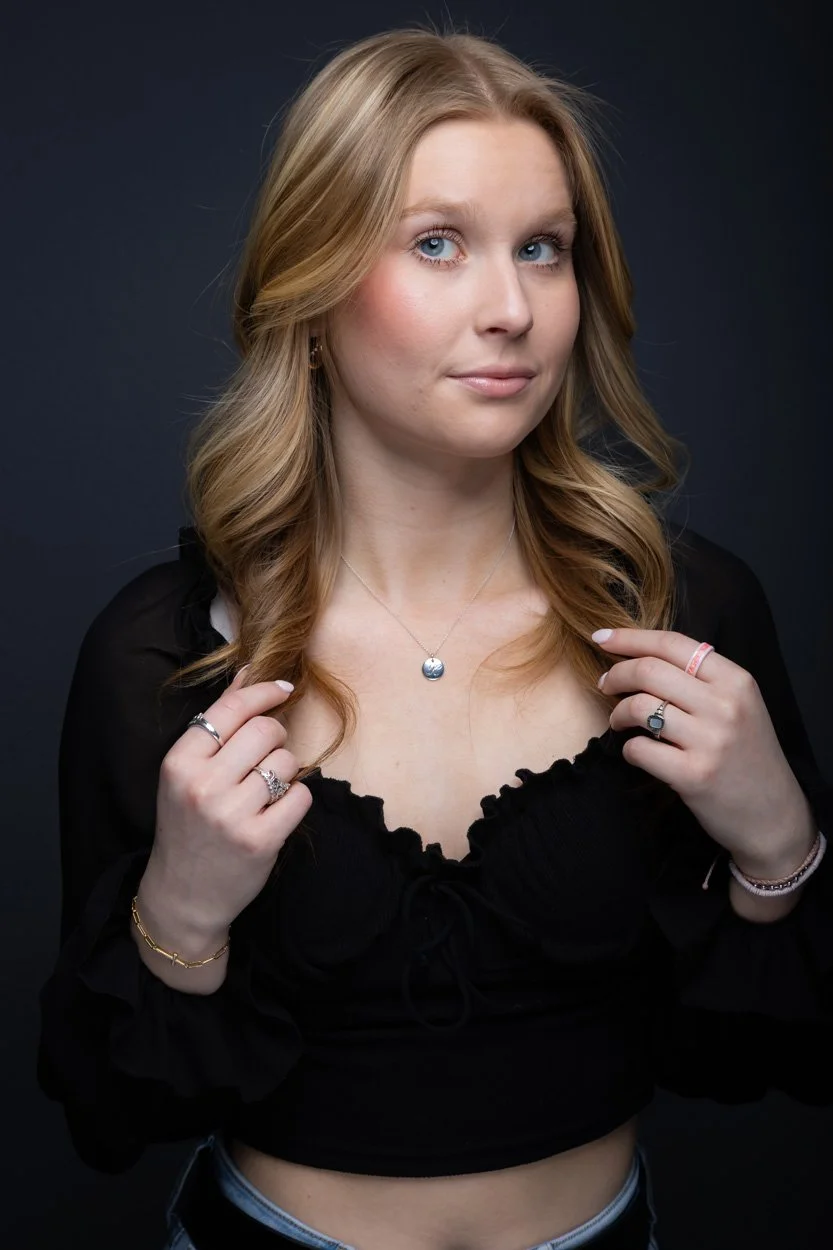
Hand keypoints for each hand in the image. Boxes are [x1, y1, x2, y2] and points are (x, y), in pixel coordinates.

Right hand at [146, 668, 311, 935]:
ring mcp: (231, 815)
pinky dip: (295, 800)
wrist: (183, 895)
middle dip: (275, 738)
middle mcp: (202, 786)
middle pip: (265, 731)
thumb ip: (219, 720)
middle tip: (265, 757)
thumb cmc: (188, 824)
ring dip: (285, 771)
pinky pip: (301, 796)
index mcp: (179, 763)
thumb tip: (250, 670)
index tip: (284, 689)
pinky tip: (275, 813)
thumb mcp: (188, 771)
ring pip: (286, 762)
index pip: (231, 709)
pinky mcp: (260, 840)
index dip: (263, 692)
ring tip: (264, 791)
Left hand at [595, 628, 812, 867]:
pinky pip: (639, 748)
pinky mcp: (693, 774)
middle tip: (605, 685)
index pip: (673, 644)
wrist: (773, 815)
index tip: (602, 638)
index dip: (630, 638)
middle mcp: (725, 705)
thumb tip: (642, 656)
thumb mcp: (740, 705)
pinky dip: (628, 749)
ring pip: (638, 706)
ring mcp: (710, 740)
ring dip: (618, 713)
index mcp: (736, 680)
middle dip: (615, 675)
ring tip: (620, 722)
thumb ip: (701, 680)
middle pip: (648, 670)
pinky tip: (637, 752)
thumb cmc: (747, 756)